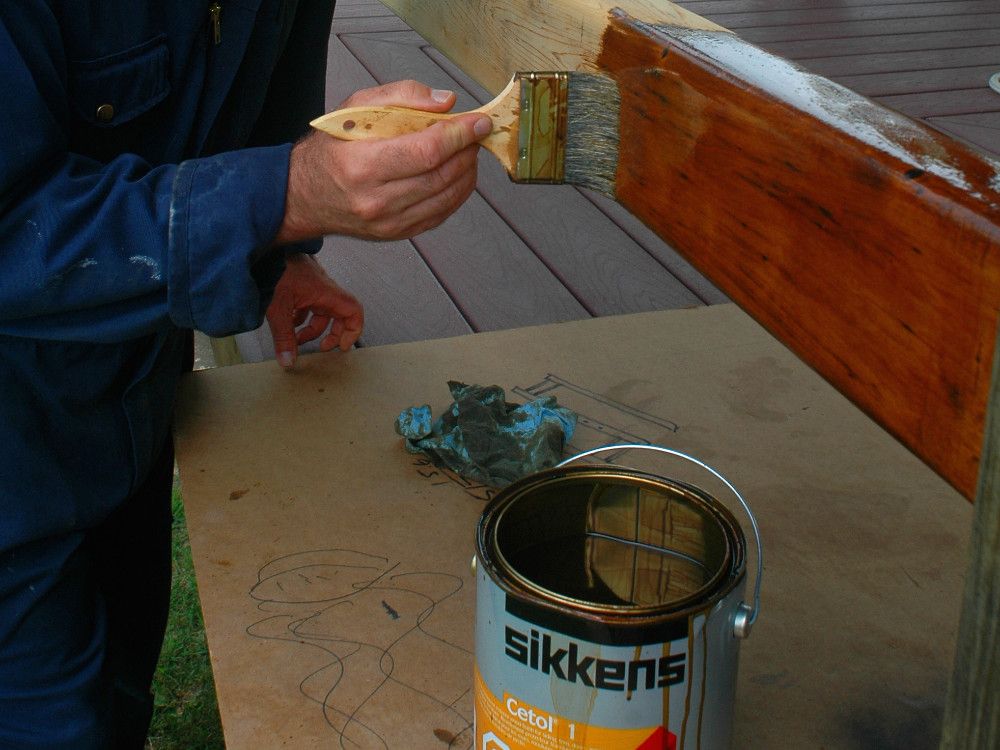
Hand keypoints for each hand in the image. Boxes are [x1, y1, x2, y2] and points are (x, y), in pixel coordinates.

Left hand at [266, 253, 363, 368]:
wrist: (260, 248)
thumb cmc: (272, 267)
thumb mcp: (277, 308)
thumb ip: (284, 337)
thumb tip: (289, 360)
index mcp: (325, 292)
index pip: (353, 312)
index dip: (353, 331)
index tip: (342, 346)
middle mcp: (322, 288)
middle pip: (338, 315)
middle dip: (329, 334)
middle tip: (321, 348)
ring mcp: (311, 285)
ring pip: (319, 311)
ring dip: (310, 328)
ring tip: (294, 338)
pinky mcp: (299, 283)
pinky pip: (307, 304)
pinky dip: (299, 316)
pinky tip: (285, 321)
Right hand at [274, 80, 491, 243]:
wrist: (305, 195)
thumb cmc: (333, 147)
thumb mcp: (355, 107)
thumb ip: (400, 96)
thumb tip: (445, 103)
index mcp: (362, 165)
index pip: (426, 152)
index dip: (459, 136)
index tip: (479, 122)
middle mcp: (376, 200)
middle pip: (440, 175)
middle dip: (467, 151)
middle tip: (476, 134)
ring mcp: (388, 223)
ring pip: (445, 197)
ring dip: (467, 172)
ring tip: (469, 151)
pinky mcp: (397, 234)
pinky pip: (440, 214)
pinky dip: (457, 193)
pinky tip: (460, 174)